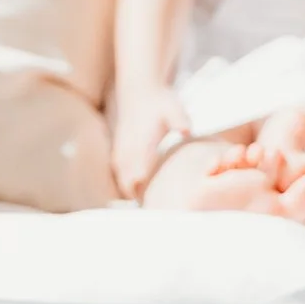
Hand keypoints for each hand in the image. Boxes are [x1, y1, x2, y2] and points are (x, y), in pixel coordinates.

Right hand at [111, 86, 191, 200]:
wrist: (139, 89)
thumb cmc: (159, 101)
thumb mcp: (174, 108)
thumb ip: (180, 121)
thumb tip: (186, 130)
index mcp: (139, 147)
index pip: (136, 180)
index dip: (145, 197)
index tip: (158, 209)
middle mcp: (126, 153)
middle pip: (128, 189)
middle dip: (142, 202)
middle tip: (160, 214)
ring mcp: (120, 154)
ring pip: (122, 185)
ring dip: (134, 196)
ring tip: (152, 207)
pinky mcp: (118, 153)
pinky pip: (120, 178)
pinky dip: (129, 188)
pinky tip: (143, 194)